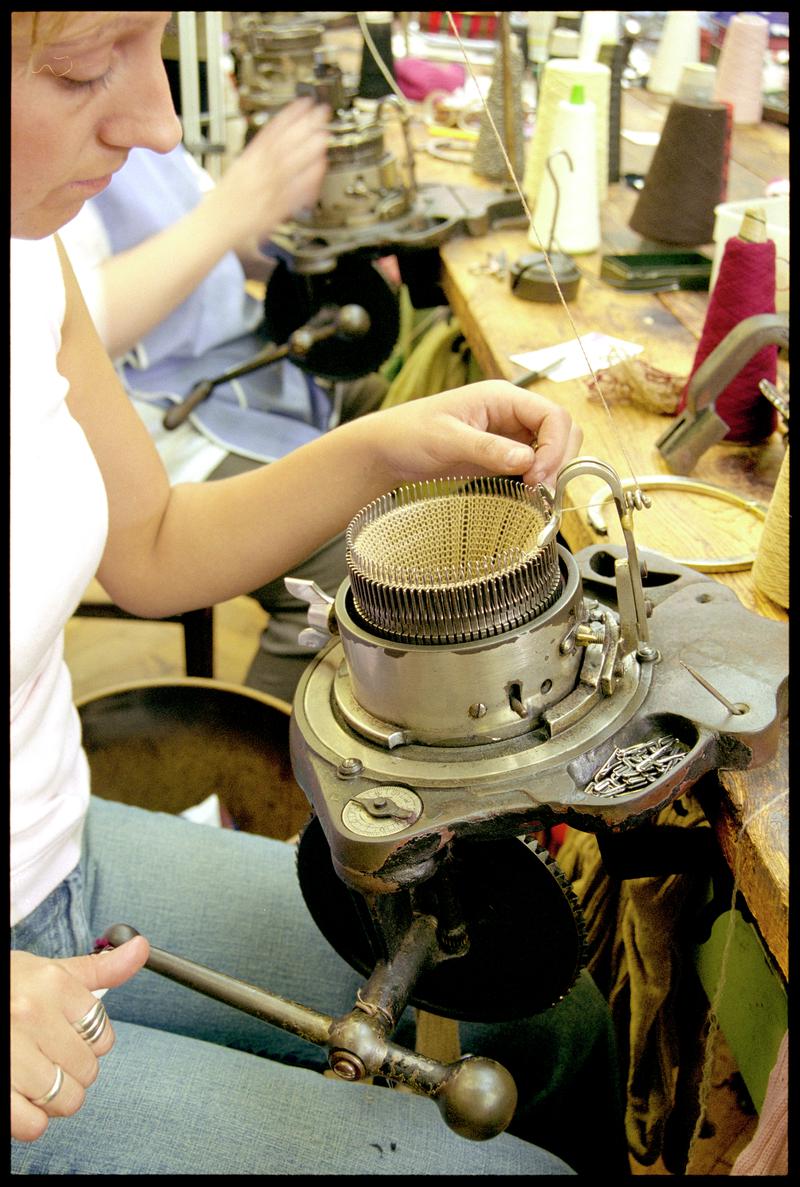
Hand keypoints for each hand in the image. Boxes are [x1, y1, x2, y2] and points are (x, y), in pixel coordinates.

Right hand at [10, 937, 148, 1141]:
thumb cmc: (9, 988)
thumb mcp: (50, 971)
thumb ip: (100, 968)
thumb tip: (141, 947)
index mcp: (52, 984)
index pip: (103, 1035)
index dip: (90, 1043)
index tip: (68, 1036)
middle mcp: (32, 1015)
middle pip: (88, 1070)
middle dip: (74, 1070)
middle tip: (49, 1057)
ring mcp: (11, 1053)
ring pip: (66, 1099)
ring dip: (55, 1098)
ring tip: (36, 1078)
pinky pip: (34, 1125)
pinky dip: (32, 1120)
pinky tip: (22, 1097)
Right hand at [210, 97, 329, 256]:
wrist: (215, 225)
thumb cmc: (227, 200)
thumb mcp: (240, 168)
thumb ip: (259, 155)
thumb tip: (279, 141)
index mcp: (248, 160)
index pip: (270, 132)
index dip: (289, 115)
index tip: (304, 103)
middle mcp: (257, 172)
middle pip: (284, 144)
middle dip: (304, 126)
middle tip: (322, 113)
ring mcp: (266, 189)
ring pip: (290, 164)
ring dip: (309, 148)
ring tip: (325, 134)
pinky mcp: (274, 208)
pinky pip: (294, 191)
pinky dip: (308, 179)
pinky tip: (320, 167)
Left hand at [366, 380, 582, 489]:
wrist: (389, 451)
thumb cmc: (410, 434)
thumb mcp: (447, 440)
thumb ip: (487, 449)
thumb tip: (528, 460)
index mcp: (503, 397)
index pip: (554, 416)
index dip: (556, 446)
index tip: (537, 475)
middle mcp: (512, 414)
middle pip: (562, 432)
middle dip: (558, 460)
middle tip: (538, 490)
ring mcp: (509, 435)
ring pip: (552, 450)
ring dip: (551, 472)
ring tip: (532, 495)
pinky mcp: (502, 456)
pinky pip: (534, 466)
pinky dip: (537, 481)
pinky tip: (525, 495)